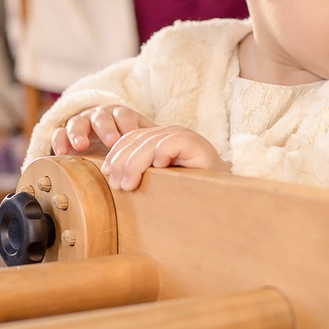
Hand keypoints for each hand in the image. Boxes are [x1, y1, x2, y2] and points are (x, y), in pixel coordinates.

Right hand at [51, 105, 154, 155]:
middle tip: (112, 142)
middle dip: (106, 128)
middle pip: (102, 117)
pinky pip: (58, 134)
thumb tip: (173, 154)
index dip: (127, 125)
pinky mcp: (64, 134)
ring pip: (77, 122)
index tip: (131, 137)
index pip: (124, 115)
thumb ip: (151, 143)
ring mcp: (80, 123)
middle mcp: (99, 116)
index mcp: (119, 115)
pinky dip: (59, 141)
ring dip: (79, 133)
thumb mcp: (139, 140)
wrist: (99, 141)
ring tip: (82, 146)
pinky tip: (62, 153)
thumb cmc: (124, 143)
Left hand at [101, 125, 227, 190]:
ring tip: (128, 185)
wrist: (222, 196)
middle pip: (135, 140)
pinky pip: (169, 144)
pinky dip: (159, 156)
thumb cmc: (186, 192)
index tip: (106, 174)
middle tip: (116, 184)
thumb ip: (138, 174)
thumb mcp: (156, 181)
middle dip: (120, 162)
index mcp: (158, 139)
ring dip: (133, 165)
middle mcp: (168, 133)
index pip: (129, 139)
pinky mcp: (193, 142)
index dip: (115, 155)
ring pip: (148, 144)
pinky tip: (156, 171)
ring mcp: (181, 135)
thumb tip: (109, 177)